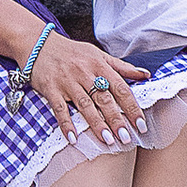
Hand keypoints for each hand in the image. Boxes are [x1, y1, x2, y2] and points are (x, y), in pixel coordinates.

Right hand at [24, 32, 149, 146]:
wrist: (39, 45)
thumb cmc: (73, 52)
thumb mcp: (98, 55)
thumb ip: (122, 67)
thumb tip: (146, 75)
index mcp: (99, 65)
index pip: (120, 88)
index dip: (132, 107)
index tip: (141, 124)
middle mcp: (85, 73)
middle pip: (104, 99)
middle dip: (116, 119)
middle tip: (126, 138)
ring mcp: (67, 82)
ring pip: (85, 105)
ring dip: (96, 124)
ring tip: (107, 140)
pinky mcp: (51, 89)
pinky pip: (59, 109)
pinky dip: (66, 124)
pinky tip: (73, 138)